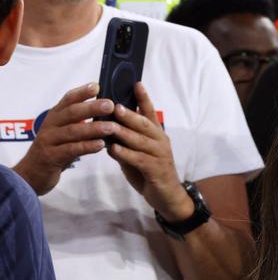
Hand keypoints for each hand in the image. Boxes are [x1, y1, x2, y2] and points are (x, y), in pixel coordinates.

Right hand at [13, 83, 114, 194]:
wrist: (33, 174)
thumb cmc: (56, 150)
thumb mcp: (65, 132)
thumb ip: (79, 122)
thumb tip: (104, 110)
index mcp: (55, 116)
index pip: (67, 100)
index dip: (81, 92)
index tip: (97, 86)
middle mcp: (51, 125)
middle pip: (71, 113)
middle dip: (91, 108)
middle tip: (110, 105)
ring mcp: (49, 141)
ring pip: (72, 132)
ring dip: (93, 129)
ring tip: (111, 127)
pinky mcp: (51, 157)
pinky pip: (70, 150)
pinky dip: (86, 146)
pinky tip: (101, 145)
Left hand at [107, 82, 191, 219]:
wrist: (167, 196)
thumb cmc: (150, 171)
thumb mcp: (137, 152)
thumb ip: (126, 139)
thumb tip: (107, 126)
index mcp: (157, 134)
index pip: (150, 113)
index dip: (144, 99)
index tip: (136, 84)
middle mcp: (160, 142)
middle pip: (145, 124)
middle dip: (130, 114)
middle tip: (115, 105)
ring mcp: (160, 156)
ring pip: (140, 141)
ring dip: (124, 133)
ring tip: (110, 126)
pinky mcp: (156, 170)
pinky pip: (139, 159)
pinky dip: (126, 154)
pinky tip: (114, 150)